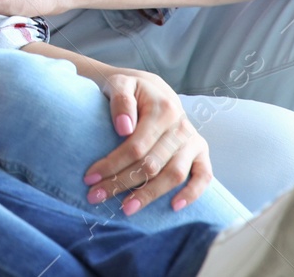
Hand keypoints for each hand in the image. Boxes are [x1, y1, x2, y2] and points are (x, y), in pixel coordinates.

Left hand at [82, 67, 211, 215]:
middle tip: (96, 196)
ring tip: (126, 209)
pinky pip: (204, 176)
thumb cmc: (131, 89)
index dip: (112, 164)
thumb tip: (124, 128)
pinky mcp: (201, 153)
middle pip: (151, 164)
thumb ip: (121, 100)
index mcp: (163, 109)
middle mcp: (181, 127)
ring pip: (174, 174)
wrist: (152, 88)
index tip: (89, 178)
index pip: (136, 146)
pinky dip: (192, 193)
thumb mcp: (120, 83)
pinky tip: (174, 206)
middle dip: (122, 183)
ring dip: (150, 194)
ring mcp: (193, 141)